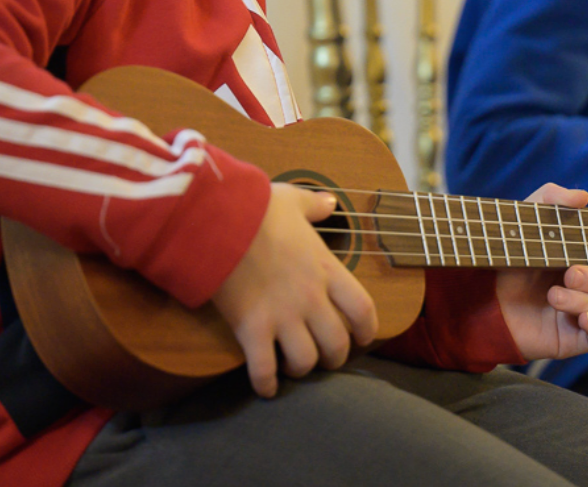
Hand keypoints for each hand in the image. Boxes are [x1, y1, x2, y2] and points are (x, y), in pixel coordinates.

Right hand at [211, 182, 376, 397]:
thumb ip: (315, 205)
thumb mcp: (294, 200)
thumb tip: (329, 201)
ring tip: (293, 365)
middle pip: (337, 344)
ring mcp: (281, 316)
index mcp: (326, 268)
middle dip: (334, 358)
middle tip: (324, 357)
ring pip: (305, 361)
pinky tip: (265, 386)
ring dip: (301, 369)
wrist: (219, 220)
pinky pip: (263, 370)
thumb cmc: (257, 207)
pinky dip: (265, 384)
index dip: (367, 330)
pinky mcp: (250, 328)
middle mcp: (310, 298)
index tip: (362, 337)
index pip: (362, 309)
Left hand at [494, 183, 587, 360]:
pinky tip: (581, 320)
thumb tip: (584, 196)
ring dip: (582, 300)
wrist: (480, 293)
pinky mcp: (570, 337)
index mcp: (585, 259)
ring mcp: (580, 313)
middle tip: (571, 273)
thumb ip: (551, 200)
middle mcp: (587, 287)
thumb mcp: (527, 219)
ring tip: (553, 294)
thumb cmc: (508, 254)